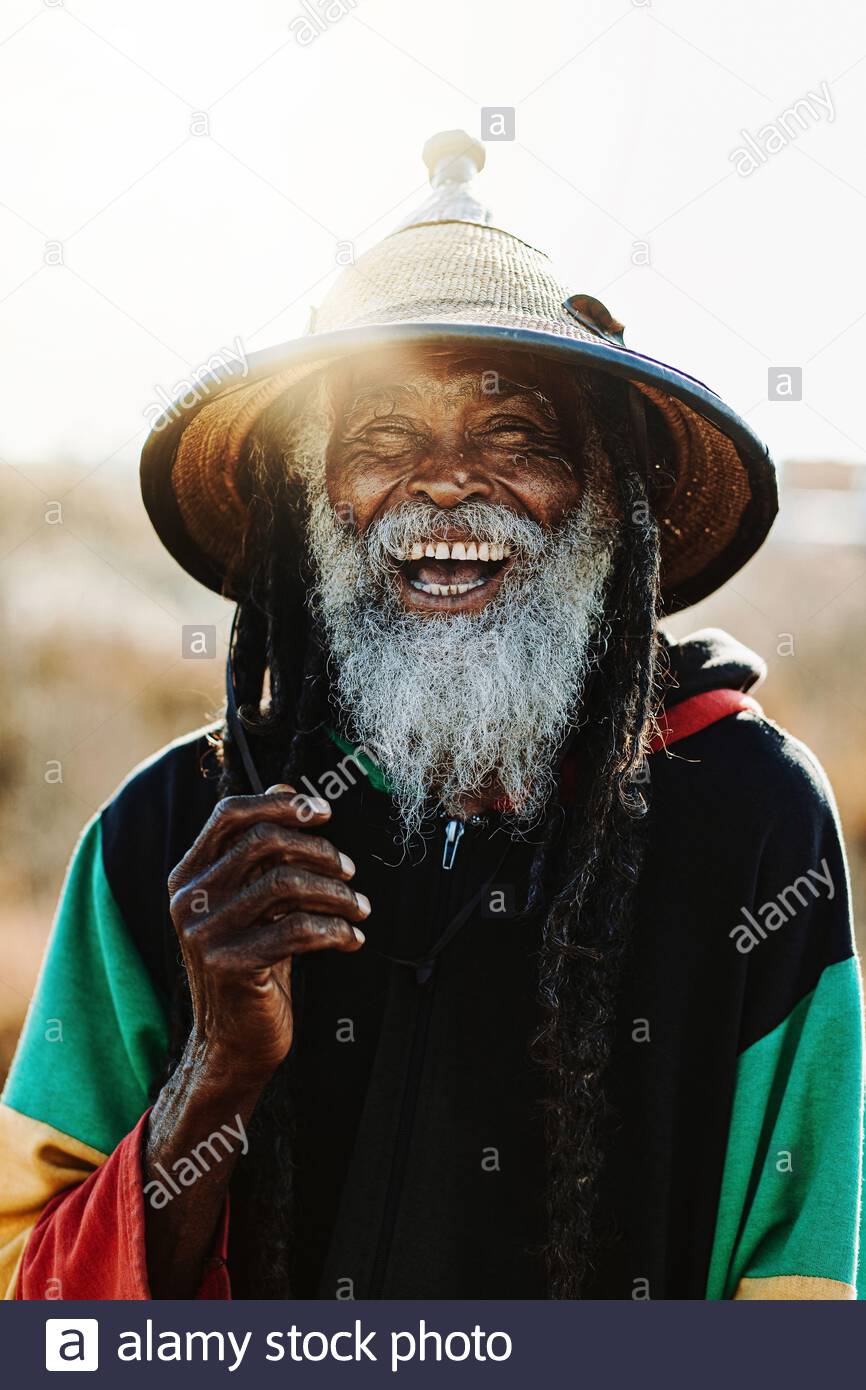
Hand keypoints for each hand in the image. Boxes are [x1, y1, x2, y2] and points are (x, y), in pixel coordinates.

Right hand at [167, 783, 368, 1087]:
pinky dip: (336, 929)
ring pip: (286, 882)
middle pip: (265, 842)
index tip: (323, 813)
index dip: (280, 804)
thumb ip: (262, 852)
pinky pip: (298, 929)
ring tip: (358, 908)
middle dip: (319, 850)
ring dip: (336, 892)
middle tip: (349, 872)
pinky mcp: (232, 965)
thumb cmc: (251, 965)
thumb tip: (285, 791)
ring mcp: (206, 932)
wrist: (232, 1043)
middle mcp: (189, 899)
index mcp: (189, 876)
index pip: (229, 814)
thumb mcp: (253, 903)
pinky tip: (351, 938)